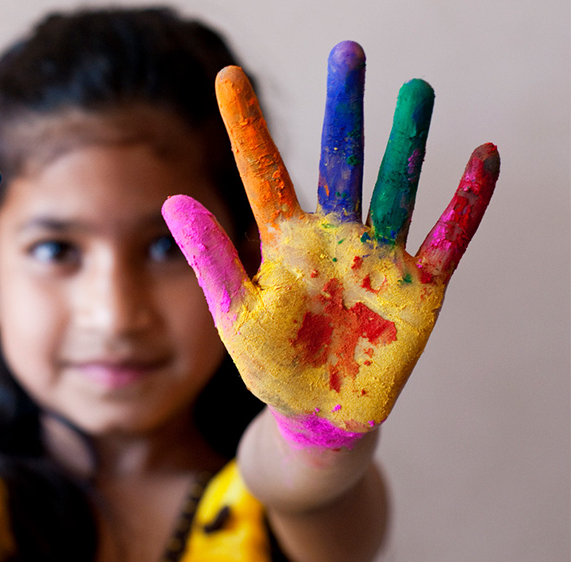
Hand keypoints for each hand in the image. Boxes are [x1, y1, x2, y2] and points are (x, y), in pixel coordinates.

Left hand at [163, 41, 497, 447]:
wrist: (318, 413)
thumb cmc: (271, 364)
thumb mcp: (236, 312)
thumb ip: (211, 259)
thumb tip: (173, 200)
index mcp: (285, 241)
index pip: (264, 171)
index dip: (247, 126)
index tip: (228, 77)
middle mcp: (333, 236)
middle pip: (340, 160)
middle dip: (344, 109)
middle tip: (348, 52)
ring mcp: (378, 257)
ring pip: (395, 185)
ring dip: (407, 140)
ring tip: (415, 90)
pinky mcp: (419, 287)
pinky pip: (449, 236)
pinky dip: (468, 200)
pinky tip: (484, 155)